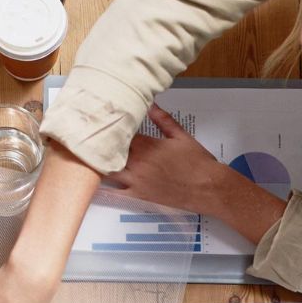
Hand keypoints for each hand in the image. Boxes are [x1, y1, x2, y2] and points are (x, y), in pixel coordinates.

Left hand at [107, 105, 232, 212]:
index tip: (109, 124)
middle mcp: (138, 163)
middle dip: (104, 145)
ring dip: (100, 165)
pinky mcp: (138, 196)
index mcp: (147, 145)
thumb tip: (150, 106)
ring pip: (108, 171)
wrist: (208, 188)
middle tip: (96, 140)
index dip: (114, 129)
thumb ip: (163, 119)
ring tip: (93, 158)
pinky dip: (104, 189)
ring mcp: (136, 181)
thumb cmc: (197, 163)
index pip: (120, 133)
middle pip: (110, 152)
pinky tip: (95, 185)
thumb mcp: (181, 135)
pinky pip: (115, 194)